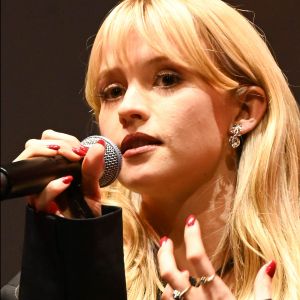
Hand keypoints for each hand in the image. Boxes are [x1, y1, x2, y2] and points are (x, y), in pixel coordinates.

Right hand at [14, 129, 104, 217]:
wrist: (87, 232)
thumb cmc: (87, 209)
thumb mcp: (93, 185)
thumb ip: (94, 167)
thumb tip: (99, 145)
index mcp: (55, 168)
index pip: (48, 140)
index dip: (63, 139)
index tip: (80, 148)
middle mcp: (43, 177)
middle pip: (33, 147)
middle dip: (56, 144)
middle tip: (75, 153)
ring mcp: (39, 191)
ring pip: (31, 165)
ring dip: (49, 156)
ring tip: (71, 159)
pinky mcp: (41, 208)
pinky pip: (41, 195)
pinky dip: (53, 186)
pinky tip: (67, 182)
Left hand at [158, 215, 274, 298]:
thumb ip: (264, 288)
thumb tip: (269, 264)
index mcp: (219, 295)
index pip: (198, 258)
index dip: (192, 236)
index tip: (190, 221)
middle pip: (171, 273)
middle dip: (165, 253)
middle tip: (165, 240)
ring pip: (166, 290)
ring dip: (166, 274)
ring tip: (168, 262)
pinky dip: (168, 295)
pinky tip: (173, 289)